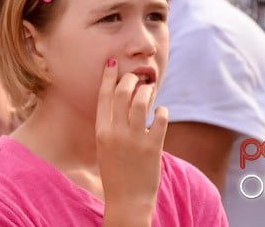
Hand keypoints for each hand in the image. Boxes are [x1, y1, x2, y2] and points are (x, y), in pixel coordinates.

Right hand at [96, 59, 166, 223]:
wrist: (127, 201)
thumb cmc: (116, 174)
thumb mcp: (105, 148)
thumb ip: (111, 126)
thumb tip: (122, 103)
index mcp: (101, 131)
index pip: (103, 96)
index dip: (108, 77)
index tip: (112, 63)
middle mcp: (116, 132)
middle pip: (122, 93)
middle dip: (130, 80)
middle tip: (137, 78)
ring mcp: (135, 139)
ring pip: (142, 101)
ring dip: (147, 92)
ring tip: (150, 92)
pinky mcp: (153, 147)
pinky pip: (161, 118)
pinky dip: (162, 111)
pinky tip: (161, 112)